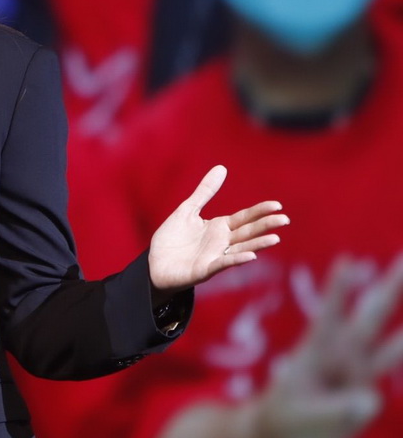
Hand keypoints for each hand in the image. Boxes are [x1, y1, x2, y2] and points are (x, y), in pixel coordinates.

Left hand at [148, 165, 288, 292]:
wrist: (153, 264)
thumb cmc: (172, 239)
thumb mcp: (187, 210)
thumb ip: (205, 191)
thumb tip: (222, 167)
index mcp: (219, 227)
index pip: (244, 217)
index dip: (259, 211)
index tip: (277, 205)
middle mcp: (222, 242)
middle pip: (247, 231)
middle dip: (265, 225)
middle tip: (284, 220)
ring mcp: (215, 256)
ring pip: (241, 248)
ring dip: (257, 244)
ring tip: (275, 238)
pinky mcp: (205, 270)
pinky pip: (223, 263)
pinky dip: (236, 259)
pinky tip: (250, 256)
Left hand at [250, 255, 402, 437]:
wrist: (279, 437)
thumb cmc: (283, 419)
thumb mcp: (300, 418)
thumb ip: (333, 411)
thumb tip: (371, 400)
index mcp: (316, 350)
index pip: (330, 315)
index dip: (338, 290)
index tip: (347, 261)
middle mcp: (340, 356)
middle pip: (369, 317)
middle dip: (389, 288)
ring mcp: (355, 374)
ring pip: (387, 346)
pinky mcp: (364, 394)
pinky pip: (383, 378)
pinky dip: (400, 355)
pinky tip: (396, 358)